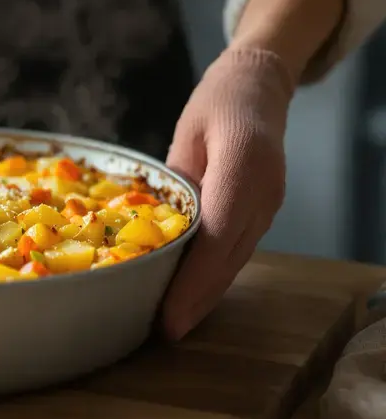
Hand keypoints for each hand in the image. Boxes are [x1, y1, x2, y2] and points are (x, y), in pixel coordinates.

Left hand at [161, 46, 294, 339]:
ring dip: (207, 294)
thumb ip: (173, 177)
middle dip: (198, 299)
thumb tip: (150, 224)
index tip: (171, 313)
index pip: (218, 234)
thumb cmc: (217, 103)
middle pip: (229, 257)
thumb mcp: (187, 131)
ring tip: (173, 324)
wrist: (259, 86)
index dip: (194, 279)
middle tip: (164, 332)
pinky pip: (237, 250)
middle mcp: (264, 193)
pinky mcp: (263, 212)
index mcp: (244, 164)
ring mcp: (269, 205)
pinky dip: (214, 276)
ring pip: (236, 260)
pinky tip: (191, 296)